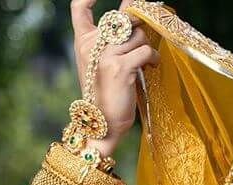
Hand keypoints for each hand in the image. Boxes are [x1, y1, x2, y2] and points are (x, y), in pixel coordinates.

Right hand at [71, 0, 159, 150]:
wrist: (102, 125)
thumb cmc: (105, 96)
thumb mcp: (100, 65)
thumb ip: (111, 44)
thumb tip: (135, 23)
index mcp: (83, 42)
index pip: (78, 8)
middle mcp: (92, 44)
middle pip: (122, 17)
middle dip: (139, 23)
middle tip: (146, 37)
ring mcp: (106, 55)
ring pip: (138, 35)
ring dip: (147, 47)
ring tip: (148, 63)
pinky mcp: (121, 67)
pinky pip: (145, 50)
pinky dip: (153, 58)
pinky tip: (152, 67)